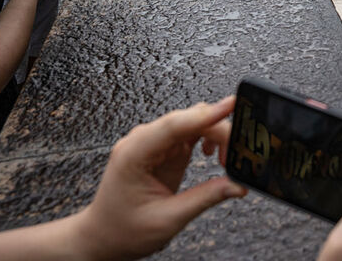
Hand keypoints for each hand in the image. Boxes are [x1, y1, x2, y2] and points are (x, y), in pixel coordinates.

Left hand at [68, 97, 245, 260]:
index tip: (231, 105)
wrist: (103, 236)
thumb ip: (204, 199)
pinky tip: (213, 153)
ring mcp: (154, 143)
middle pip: (189, 119)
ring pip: (193, 121)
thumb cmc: (123, 230)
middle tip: (236, 155)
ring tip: (226, 159)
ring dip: (215, 133)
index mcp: (134, 155)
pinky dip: (208, 137)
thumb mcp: (167, 220)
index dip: (205, 114)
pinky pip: (191, 131)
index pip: (173, 125)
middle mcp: (142, 142)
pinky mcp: (164, 148)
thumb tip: (237, 185)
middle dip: (218, 129)